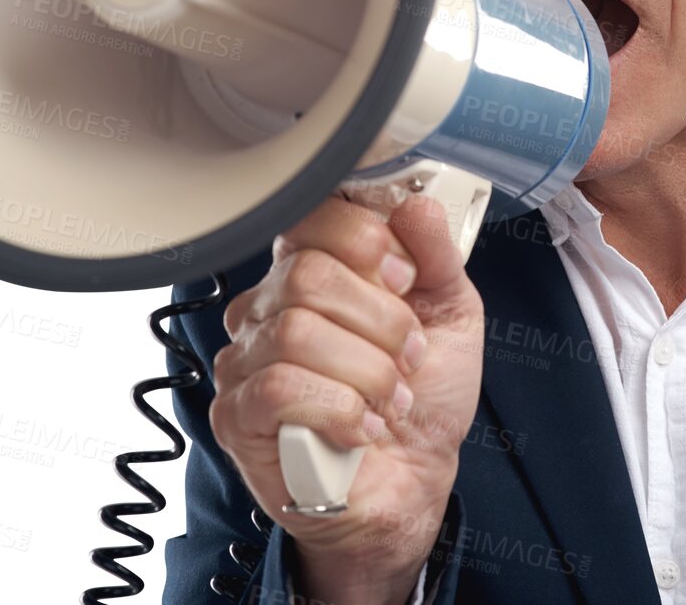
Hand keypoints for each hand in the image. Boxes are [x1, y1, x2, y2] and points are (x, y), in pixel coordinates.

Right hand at [210, 192, 485, 602]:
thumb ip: (437, 256)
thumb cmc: (421, 396)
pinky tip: (361, 426)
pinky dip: (339, 408)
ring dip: (367, 371)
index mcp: (310, 270)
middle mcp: (266, 307)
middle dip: (380, 321)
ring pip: (295, 332)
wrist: (413, 482)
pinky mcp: (236, 416)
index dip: (365, 241)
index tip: (406, 279)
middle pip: (306, 275)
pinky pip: (279, 388)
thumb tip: (417, 204)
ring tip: (390, 398)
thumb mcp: (449, 314)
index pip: (311, 217)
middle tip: (408, 356)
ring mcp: (244, 361)